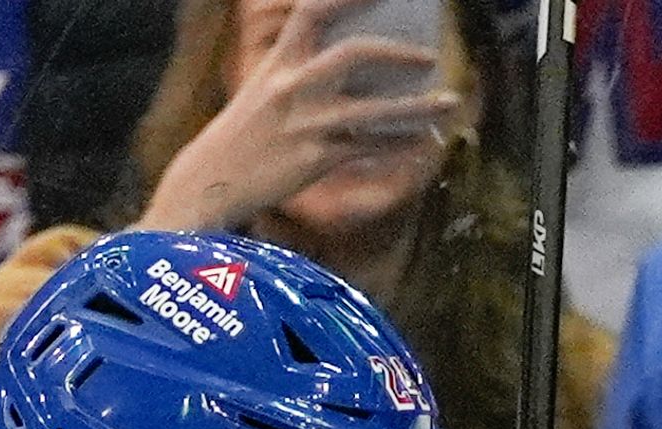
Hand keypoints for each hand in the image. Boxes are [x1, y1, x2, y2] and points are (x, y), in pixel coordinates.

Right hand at [139, 0, 461, 233]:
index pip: (313, 10)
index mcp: (278, 61)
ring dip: (418, 106)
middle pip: (354, 53)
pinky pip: (370, 147)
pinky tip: (423, 143)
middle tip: (429, 58)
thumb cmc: (247, 133)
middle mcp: (293, 85)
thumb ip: (305, 72)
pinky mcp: (315, 158)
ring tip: (449, 102)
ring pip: (376, 108)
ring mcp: (306, 122)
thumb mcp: (266, 90)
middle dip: (397, 52)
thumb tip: (369, 67)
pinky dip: (401, 145)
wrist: (212, 179)